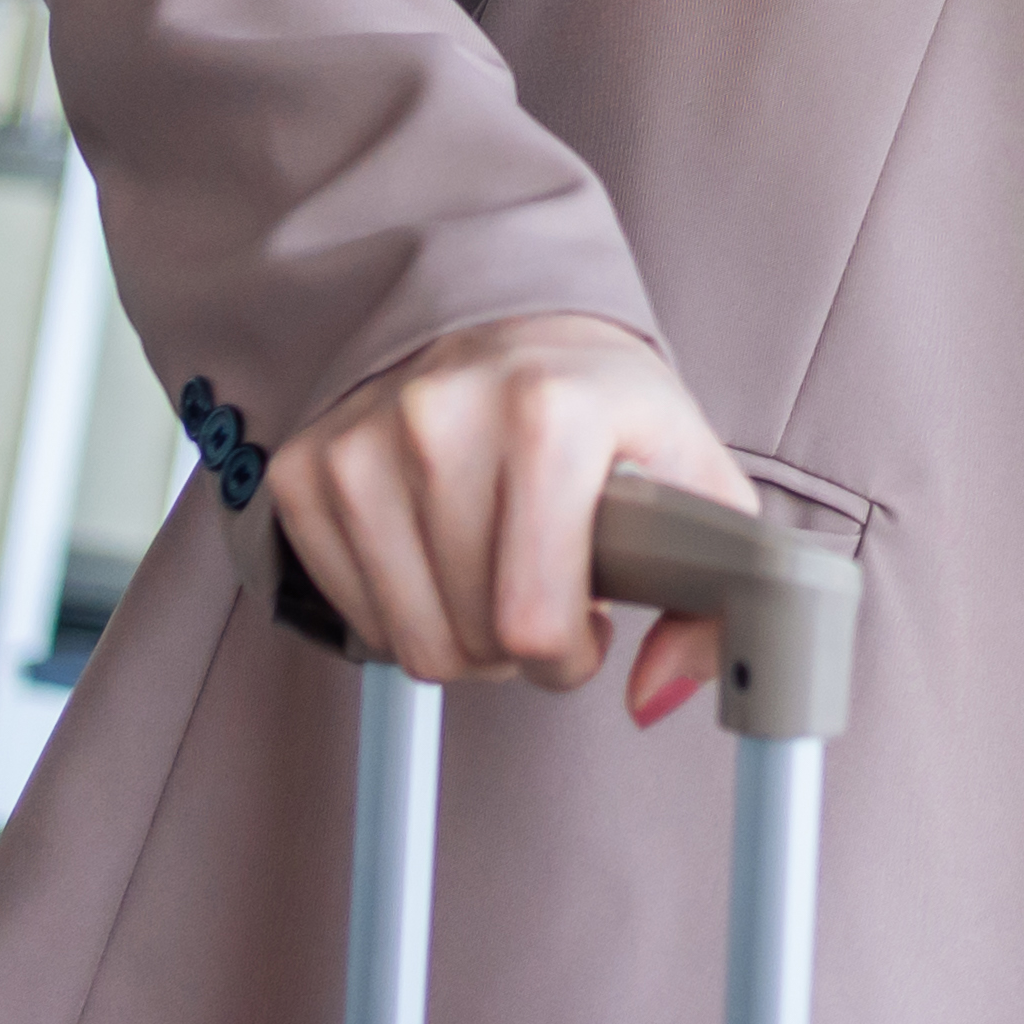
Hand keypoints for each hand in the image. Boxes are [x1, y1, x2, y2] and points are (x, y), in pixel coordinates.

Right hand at [263, 311, 759, 727]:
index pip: (534, 620)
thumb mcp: (694, 481)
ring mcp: (363, 440)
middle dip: (518, 647)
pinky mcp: (308, 466)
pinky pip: (352, 615)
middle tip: (543, 595)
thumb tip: (653, 696)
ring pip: (408, 641)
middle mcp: (443, 416)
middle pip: (470, 641)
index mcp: (551, 413)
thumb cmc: (607, 412)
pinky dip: (401, 613)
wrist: (514, 326)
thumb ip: (714, 601)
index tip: (589, 625)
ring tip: (497, 578)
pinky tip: (441, 560)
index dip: (569, 655)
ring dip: (461, 637)